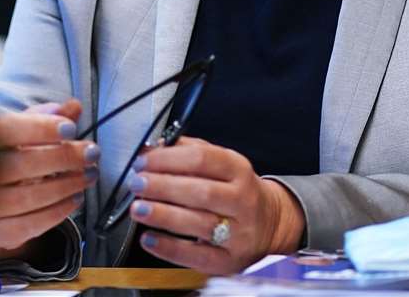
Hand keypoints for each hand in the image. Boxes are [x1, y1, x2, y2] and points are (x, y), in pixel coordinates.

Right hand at [0, 99, 98, 255]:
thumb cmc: (1, 153)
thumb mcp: (18, 127)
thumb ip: (44, 116)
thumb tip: (72, 107)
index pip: (6, 131)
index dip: (40, 129)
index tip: (70, 128)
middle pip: (20, 165)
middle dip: (63, 158)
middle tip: (91, 153)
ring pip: (25, 198)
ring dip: (65, 186)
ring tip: (88, 175)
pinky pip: (26, 226)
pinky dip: (55, 213)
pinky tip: (74, 199)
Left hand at [125, 136, 305, 271]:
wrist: (271, 223)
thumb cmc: (237, 191)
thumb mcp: (222, 164)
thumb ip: (189, 152)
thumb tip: (152, 148)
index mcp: (239, 170)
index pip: (202, 159)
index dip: (168, 159)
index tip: (143, 161)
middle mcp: (242, 200)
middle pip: (200, 191)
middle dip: (162, 186)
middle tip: (137, 183)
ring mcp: (239, 233)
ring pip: (198, 223)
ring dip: (163, 215)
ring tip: (139, 208)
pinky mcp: (229, 260)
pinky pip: (196, 256)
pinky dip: (169, 248)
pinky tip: (150, 238)